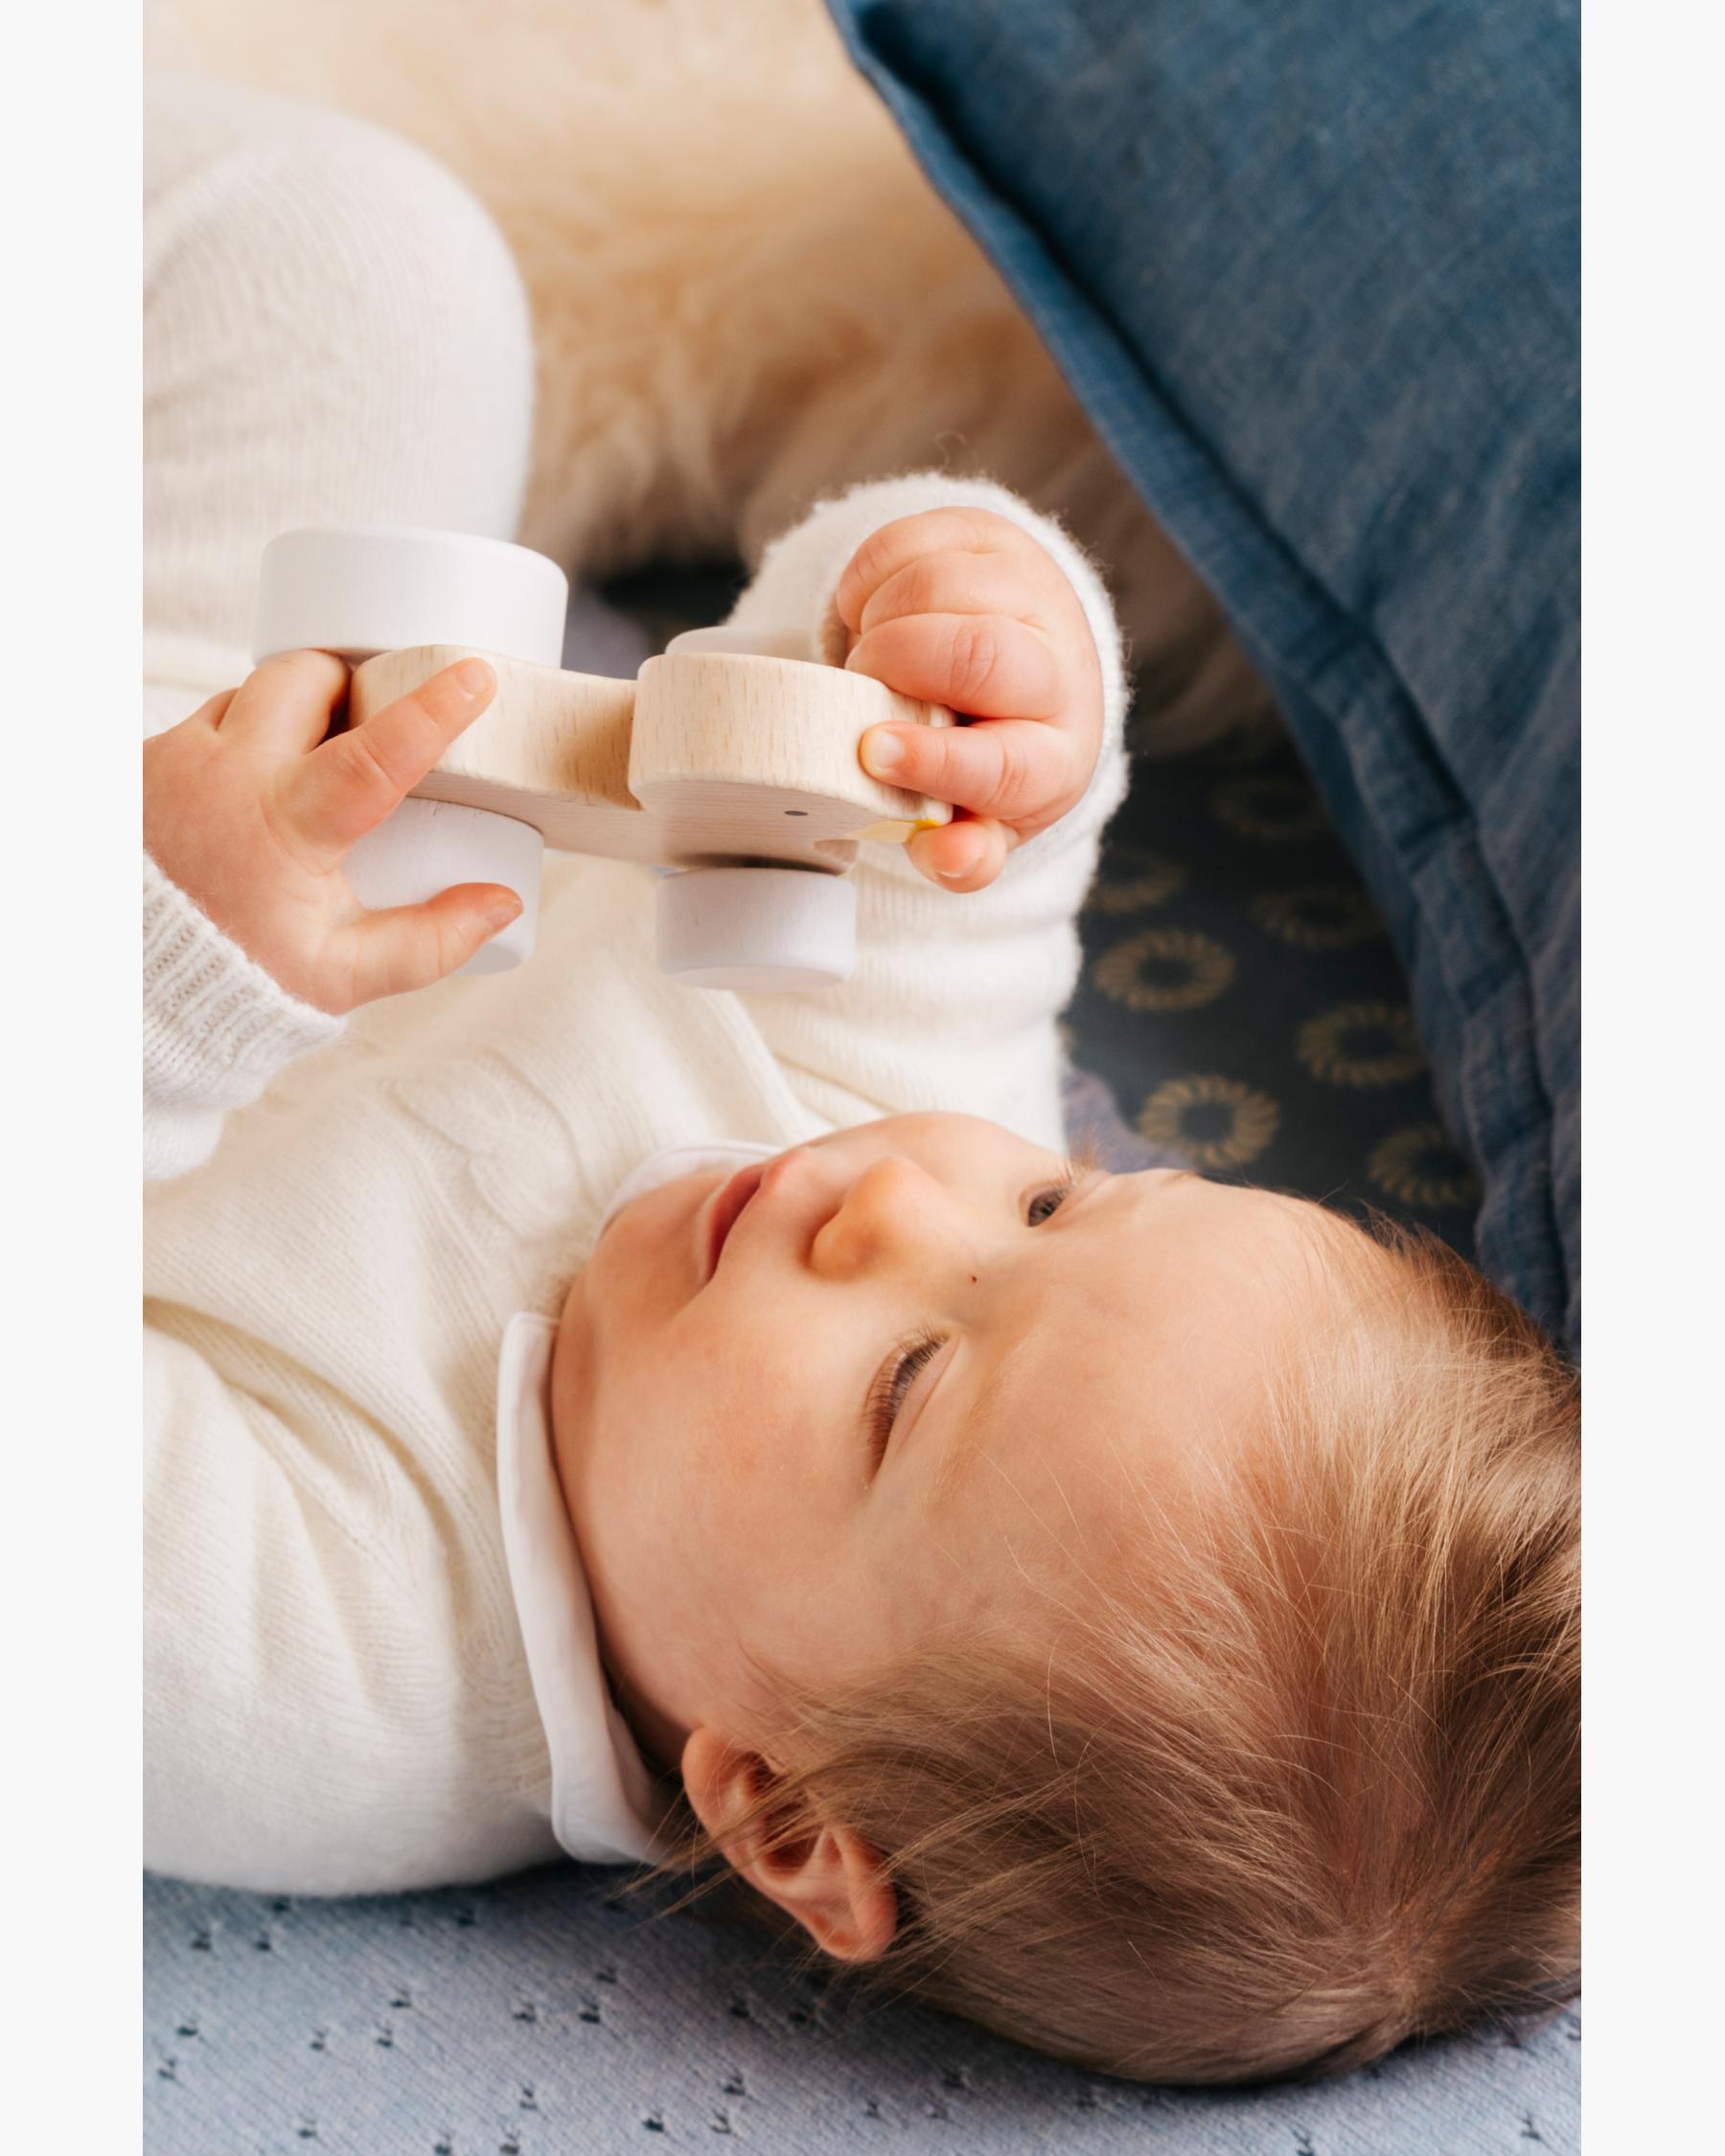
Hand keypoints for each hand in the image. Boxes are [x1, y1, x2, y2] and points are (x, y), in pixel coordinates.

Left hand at [143, 650, 520, 1013]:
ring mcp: (177, 760)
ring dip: (288, 710)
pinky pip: (203, 718)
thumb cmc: (239, 977)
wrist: (129, 983)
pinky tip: (248, 785)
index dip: (432, 709)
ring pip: (250, 691)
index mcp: (288, 827)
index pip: (375, 752)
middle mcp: (227, 777)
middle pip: (304, 679)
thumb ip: (430, 943)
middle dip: (346, 681)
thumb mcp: (343, 976)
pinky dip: (237, 736)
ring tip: (305, 762)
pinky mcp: (143, 760)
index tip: (473, 673)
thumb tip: (501, 902)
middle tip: (369, 716)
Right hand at [834, 507, 1104, 890]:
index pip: (1005, 763)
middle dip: (898, 664)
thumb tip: (952, 858)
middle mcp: (1061, 669)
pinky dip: (866, 579)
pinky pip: (909, 541)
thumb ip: (962, 853)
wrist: (1020, 670)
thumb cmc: (984, 758)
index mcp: (1057, 758)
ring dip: (877, 620)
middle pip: (980, 653)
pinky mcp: (992, 537)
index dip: (934, 761)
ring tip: (870, 656)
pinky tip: (872, 614)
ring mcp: (1032, 591)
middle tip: (860, 686)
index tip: (871, 751)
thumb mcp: (978, 818)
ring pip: (940, 585)